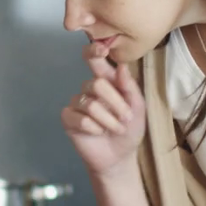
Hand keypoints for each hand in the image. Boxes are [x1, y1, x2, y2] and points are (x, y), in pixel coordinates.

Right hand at [61, 41, 146, 177]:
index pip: (95, 60)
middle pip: (96, 84)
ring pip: (90, 104)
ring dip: (108, 120)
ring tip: (115, 130)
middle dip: (115, 104)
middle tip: (125, 118)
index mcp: (107, 80)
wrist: (119, 156)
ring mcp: (77, 102)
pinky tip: (98, 133)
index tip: (101, 49)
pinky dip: (94, 128)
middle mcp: (89, 88)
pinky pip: (79, 118)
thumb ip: (130, 87)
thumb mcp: (137, 108)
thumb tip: (121, 66)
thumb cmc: (129, 129)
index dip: (94, 51)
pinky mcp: (68, 118)